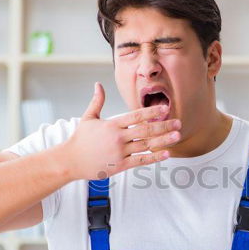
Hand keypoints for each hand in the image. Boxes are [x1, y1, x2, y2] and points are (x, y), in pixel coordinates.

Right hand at [62, 82, 180, 179]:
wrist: (70, 161)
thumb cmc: (80, 139)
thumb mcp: (88, 118)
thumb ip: (97, 101)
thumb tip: (98, 84)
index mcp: (112, 124)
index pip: (135, 116)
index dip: (152, 112)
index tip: (166, 109)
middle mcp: (118, 138)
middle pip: (145, 130)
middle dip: (164, 126)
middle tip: (179, 123)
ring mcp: (120, 152)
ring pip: (146, 145)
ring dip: (164, 141)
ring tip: (177, 136)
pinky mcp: (120, 165)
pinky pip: (141, 160)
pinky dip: (155, 157)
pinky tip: (167, 154)